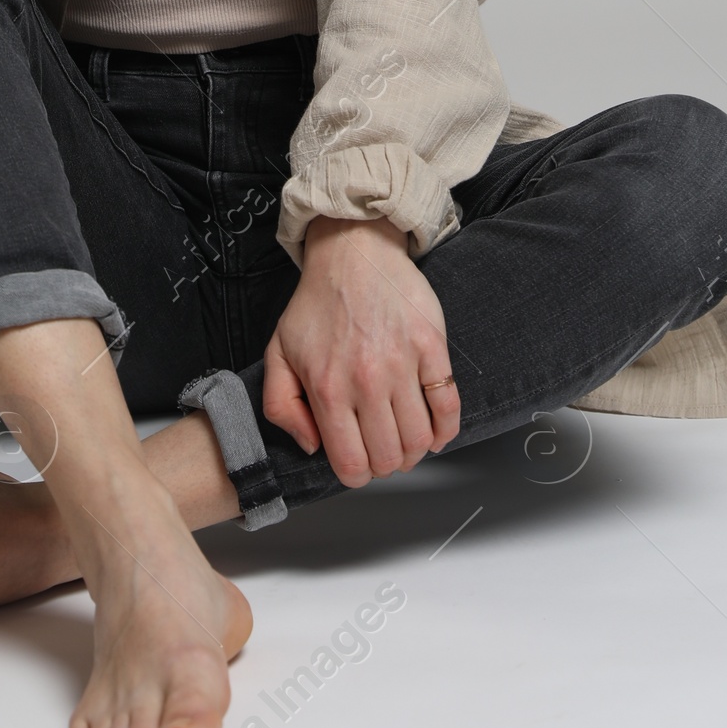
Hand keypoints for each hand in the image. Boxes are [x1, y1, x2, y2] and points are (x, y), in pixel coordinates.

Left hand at [262, 216, 459, 485]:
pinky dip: (446, 430)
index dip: (356, 475)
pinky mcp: (431, 346)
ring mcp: (403, 364)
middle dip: (386, 463)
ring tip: (406, 439)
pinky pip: (449, 406)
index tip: (358, 464)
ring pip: (420, 439)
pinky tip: (436, 431)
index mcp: (327, 388)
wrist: (353, 252)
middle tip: (382, 450)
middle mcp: (367, 381)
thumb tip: (312, 446)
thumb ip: (281, 407)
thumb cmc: (317, 303)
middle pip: (389, 457)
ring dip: (415, 450)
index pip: (351, 464)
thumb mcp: (278, 353)